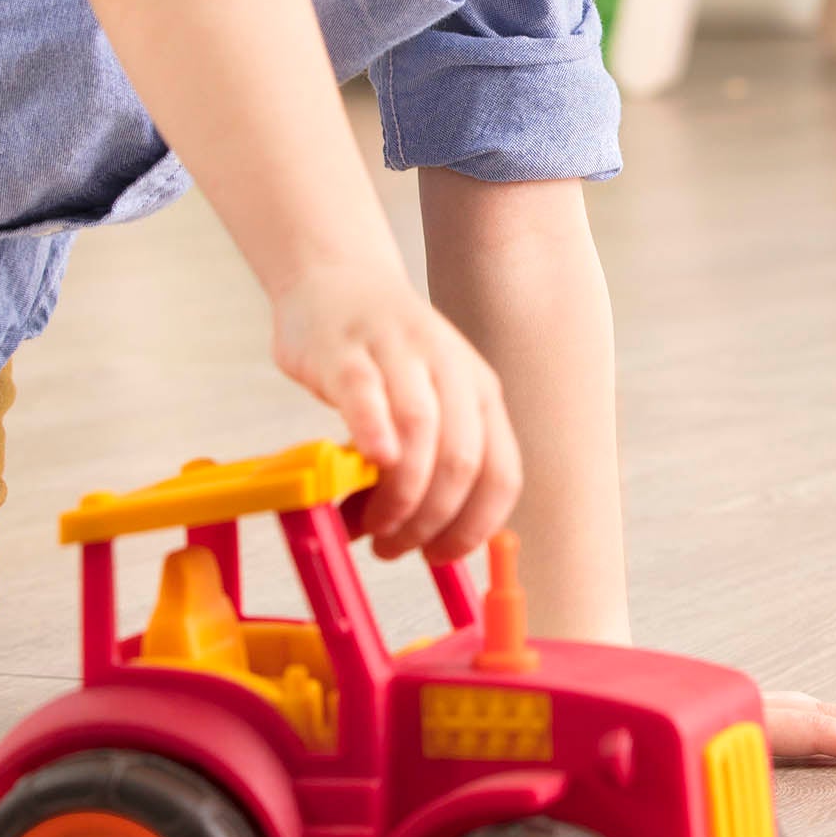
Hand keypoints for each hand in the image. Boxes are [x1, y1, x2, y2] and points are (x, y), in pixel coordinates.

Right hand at [271, 261, 520, 563]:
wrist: (334, 278)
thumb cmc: (381, 355)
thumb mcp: (426, 400)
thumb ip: (429, 460)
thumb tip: (415, 539)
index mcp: (480, 390)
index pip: (501, 473)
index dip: (474, 526)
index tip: (440, 557)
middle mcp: (449, 368)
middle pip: (461, 460)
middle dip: (430, 520)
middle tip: (392, 546)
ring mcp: (397, 353)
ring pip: (420, 430)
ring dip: (398, 494)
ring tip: (368, 524)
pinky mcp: (344, 348)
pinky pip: (364, 393)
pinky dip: (371, 432)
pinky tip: (366, 462)